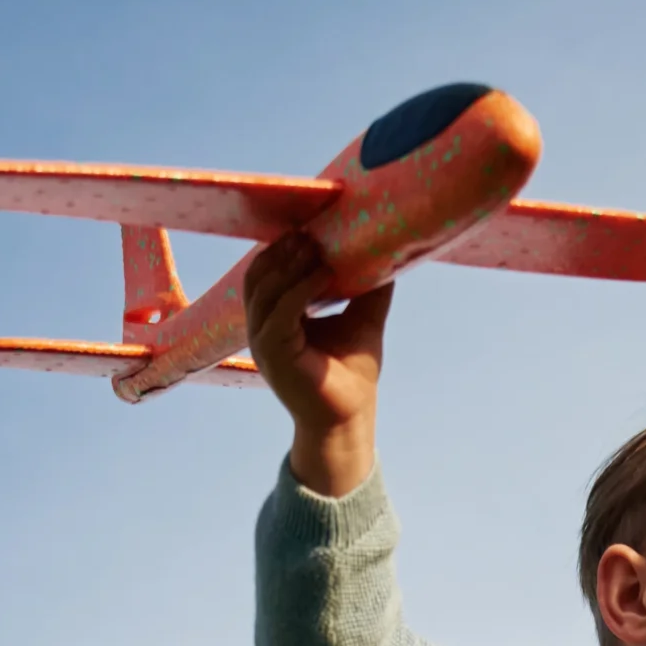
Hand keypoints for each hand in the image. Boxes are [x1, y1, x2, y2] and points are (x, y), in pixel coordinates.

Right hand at [243, 229, 392, 496]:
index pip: (265, 273)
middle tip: (310, 231)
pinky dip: (301, 287)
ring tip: (315, 246)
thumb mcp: (362, 321)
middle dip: (283, 250)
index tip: (308, 225)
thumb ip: (367, 289)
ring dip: (290, 264)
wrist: (349, 419)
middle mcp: (262, 329)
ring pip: (265, 289)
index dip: (282, 248)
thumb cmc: (352, 375)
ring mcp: (263, 342)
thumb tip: (386, 253)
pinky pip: (281, 312)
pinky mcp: (274, 355)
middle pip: (259, 275)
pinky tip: (324, 273)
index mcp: (275, 319)